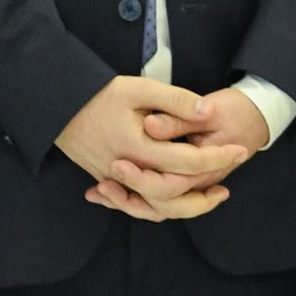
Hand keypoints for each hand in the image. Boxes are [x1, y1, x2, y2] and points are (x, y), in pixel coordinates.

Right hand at [56, 76, 247, 221]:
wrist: (56, 108)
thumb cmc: (99, 95)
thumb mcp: (141, 89)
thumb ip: (176, 101)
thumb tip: (208, 112)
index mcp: (139, 148)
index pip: (187, 162)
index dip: (217, 158)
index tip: (239, 150)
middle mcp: (126, 171)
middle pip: (171, 198)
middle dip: (203, 196)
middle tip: (227, 186)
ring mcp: (113, 180)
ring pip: (152, 207)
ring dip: (182, 206)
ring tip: (207, 195)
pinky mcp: (106, 181)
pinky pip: (136, 203)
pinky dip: (156, 205)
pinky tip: (174, 197)